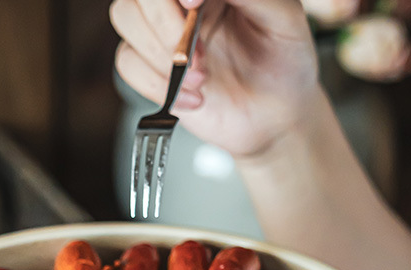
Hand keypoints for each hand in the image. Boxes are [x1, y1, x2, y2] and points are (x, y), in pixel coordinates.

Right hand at [110, 0, 319, 158]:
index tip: (193, 5)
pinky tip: (192, 98)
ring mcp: (164, 32)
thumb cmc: (285, 63)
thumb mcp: (284, 19)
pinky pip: (127, 63)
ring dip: (159, 54)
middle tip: (200, 57)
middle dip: (165, 25)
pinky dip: (155, 84)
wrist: (276, 118)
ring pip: (125, 18)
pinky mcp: (153, 68)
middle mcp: (183, 1)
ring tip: (201, 79)